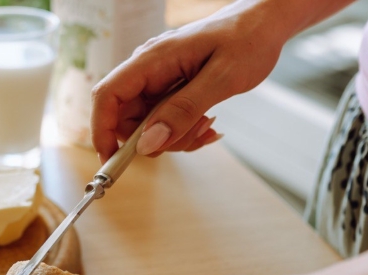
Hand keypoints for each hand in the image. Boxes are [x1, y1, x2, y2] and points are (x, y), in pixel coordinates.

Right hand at [92, 2, 286, 161]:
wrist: (265, 22)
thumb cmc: (248, 39)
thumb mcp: (221, 79)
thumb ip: (183, 111)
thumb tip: (148, 144)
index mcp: (152, 60)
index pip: (108, 96)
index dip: (102, 130)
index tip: (111, 160)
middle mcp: (148, 69)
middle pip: (126, 117)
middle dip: (153, 138)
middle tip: (191, 137)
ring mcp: (158, 79)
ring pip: (147, 124)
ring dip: (174, 136)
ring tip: (208, 125)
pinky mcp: (170, 88)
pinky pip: (164, 119)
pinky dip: (183, 130)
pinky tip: (207, 123)